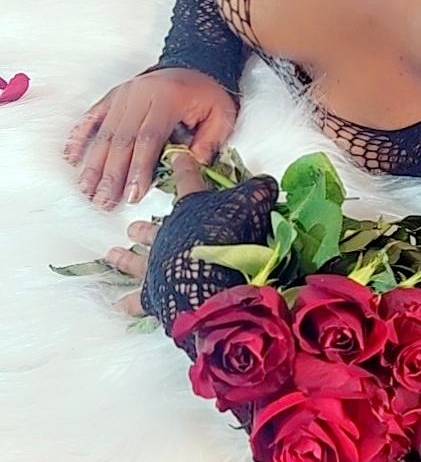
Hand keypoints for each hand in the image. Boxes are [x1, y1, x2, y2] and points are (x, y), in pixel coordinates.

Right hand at [65, 68, 237, 210]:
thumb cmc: (207, 94)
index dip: (138, 168)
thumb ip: (210, 140)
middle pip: (122, 139)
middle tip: (103, 201)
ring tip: (87, 190)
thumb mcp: (222, 114)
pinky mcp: (113, 96)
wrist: (194, 64)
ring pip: (104, 133)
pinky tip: (71, 158)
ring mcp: (123, 95)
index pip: (149, 138)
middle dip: (111, 175)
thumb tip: (193, 164)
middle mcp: (140, 95)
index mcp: (167, 99)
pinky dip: (80, 138)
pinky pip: (92, 117)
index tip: (132, 195)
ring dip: (94, 164)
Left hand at [107, 152, 277, 330]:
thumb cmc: (230, 236)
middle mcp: (169, 236)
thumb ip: (259, 191)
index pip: (189, 181)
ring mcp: (158, 265)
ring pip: (137, 261)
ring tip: (113, 254)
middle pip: (153, 228)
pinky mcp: (154, 295)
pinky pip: (136, 301)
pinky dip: (127, 304)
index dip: (185, 167)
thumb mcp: (253, 204)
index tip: (176, 157)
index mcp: (190, 210)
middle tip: (132, 228)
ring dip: (125, 259)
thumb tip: (266, 182)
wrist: (209, 276)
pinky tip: (118, 304)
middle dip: (144, 228)